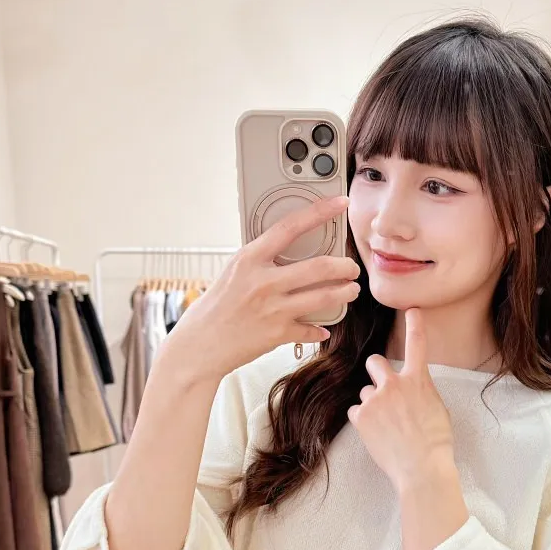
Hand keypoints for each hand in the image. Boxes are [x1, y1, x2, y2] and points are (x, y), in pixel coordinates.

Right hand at [164, 195, 360, 383]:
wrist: (198, 346)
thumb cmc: (213, 308)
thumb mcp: (233, 273)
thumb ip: (260, 262)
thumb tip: (287, 254)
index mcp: (249, 259)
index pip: (291, 226)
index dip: (320, 211)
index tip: (340, 203)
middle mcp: (263, 281)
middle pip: (320, 266)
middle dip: (345, 266)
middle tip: (352, 267)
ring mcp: (272, 308)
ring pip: (324, 296)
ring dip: (344, 293)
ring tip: (351, 290)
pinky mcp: (278, 334)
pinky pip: (311, 330)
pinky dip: (319, 330)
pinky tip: (323, 329)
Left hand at [347, 308, 455, 492]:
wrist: (421, 468)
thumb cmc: (435, 443)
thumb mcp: (437, 408)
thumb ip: (422, 391)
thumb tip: (413, 387)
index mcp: (418, 380)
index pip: (416, 345)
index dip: (414, 325)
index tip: (411, 311)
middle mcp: (394, 384)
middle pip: (375, 362)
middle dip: (376, 371)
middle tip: (382, 388)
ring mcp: (374, 399)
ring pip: (366, 392)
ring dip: (372, 404)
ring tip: (387, 426)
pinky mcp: (360, 416)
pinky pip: (357, 411)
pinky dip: (364, 421)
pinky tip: (377, 434)